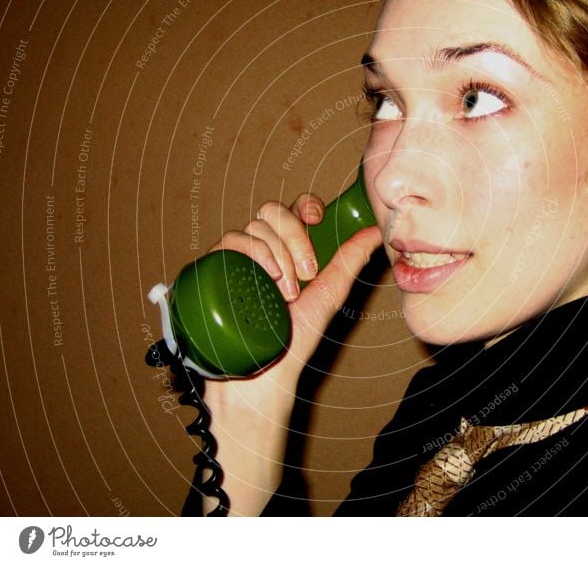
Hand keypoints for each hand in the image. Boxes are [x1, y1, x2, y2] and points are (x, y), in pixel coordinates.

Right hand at [194, 193, 381, 514]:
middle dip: (294, 237)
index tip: (317, 218)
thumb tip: (374, 231)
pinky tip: (265, 278)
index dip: (304, 205)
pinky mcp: (213, 273)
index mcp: (286, 254)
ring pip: (252, 228)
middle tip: (306, 274)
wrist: (261, 381)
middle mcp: (260, 254)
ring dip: (276, 254)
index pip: (292, 211)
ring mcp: (235, 263)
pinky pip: (227, 244)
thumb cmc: (293, 343)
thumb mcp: (328, 298)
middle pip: (273, 213)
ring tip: (286, 292)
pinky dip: (251, 252)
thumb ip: (349, 263)